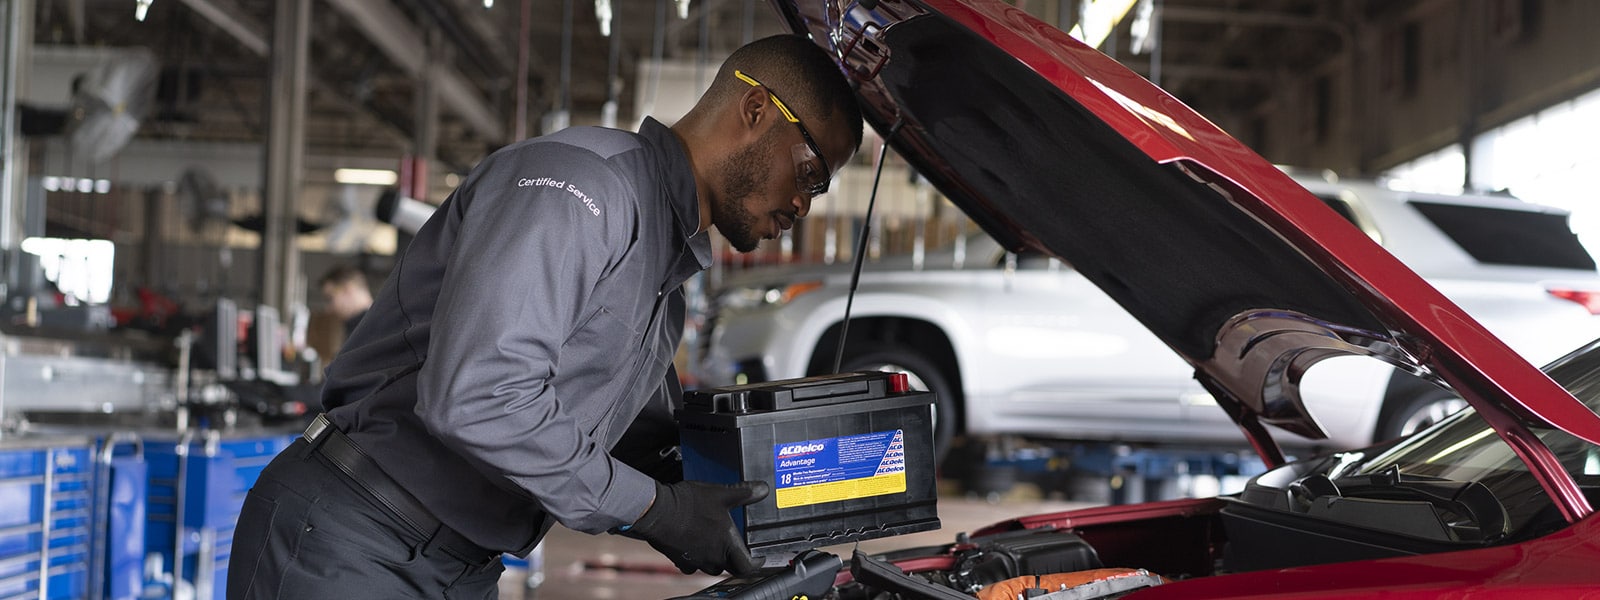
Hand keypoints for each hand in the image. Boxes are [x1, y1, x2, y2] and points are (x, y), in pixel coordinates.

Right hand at [627, 479, 769, 575]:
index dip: (757, 564)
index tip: (759, 559)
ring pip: (712, 566)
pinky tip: (695, 545)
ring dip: (717, 558)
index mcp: (726, 545)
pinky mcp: (680, 560)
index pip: (748, 566)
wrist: (657, 512)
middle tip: (739, 552)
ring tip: (717, 544)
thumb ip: (744, 493)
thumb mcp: (721, 494)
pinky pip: (693, 565)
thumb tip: (762, 489)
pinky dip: (697, 557)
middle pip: (730, 568)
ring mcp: (696, 561)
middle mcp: (713, 557)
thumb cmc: (688, 505)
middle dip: (737, 561)